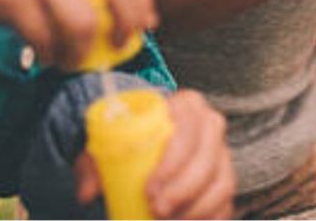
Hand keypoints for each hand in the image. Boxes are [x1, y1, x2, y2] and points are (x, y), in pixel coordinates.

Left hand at [74, 89, 234, 218]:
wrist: (145, 148)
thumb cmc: (125, 145)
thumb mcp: (104, 149)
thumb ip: (92, 168)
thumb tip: (88, 193)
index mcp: (185, 106)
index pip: (188, 129)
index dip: (172, 162)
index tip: (148, 190)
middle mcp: (211, 125)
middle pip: (208, 158)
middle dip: (184, 190)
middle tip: (157, 211)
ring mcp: (222, 153)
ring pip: (222, 183)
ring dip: (196, 209)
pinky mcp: (225, 179)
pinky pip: (227, 202)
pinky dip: (210, 218)